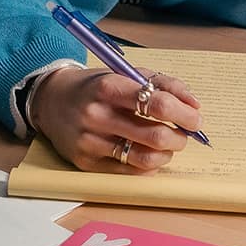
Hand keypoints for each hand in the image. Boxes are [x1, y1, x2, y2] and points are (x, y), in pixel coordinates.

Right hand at [30, 67, 203, 173]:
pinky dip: (148, 165)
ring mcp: (91, 142)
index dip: (183, 114)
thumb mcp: (125, 74)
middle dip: (180, 137)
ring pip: (145, 158)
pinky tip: (149, 154)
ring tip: (167, 145)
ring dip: (167, 153)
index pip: (157, 104)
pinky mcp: (86, 162)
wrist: (51, 101)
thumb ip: (163, 84)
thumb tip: (194, 104)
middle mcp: (97, 115)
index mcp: (109, 87)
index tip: (194, 118)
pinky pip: (130, 171)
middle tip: (184, 134)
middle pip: (155, 135)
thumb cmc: (95, 87)